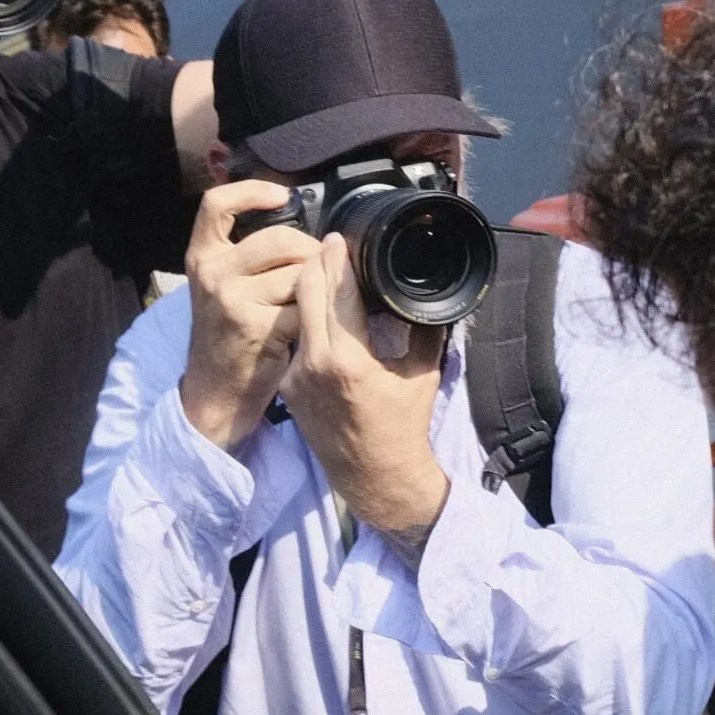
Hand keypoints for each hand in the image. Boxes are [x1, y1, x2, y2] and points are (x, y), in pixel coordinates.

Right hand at [177, 180, 316, 451]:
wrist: (215, 389)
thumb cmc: (230, 334)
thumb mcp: (225, 286)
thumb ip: (250, 255)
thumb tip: (305, 226)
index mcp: (202, 256)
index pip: (216, 203)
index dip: (251, 191)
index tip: (282, 195)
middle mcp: (212, 272)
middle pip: (280, 238)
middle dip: (311, 251)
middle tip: (320, 271)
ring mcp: (231, 298)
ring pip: (298, 271)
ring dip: (316, 286)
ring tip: (311, 303)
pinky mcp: (255, 325)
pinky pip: (304, 304)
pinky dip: (316, 313)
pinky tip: (308, 325)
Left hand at [279, 233, 449, 559]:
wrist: (375, 477)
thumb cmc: (404, 425)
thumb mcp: (422, 371)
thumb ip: (421, 327)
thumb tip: (427, 291)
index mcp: (348, 359)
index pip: (335, 292)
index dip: (336, 258)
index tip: (338, 237)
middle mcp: (314, 365)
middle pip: (305, 294)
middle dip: (316, 264)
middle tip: (327, 245)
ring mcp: (295, 377)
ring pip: (296, 316)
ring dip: (309, 292)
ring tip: (325, 275)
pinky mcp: (287, 388)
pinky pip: (296, 342)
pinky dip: (309, 323)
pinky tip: (321, 314)